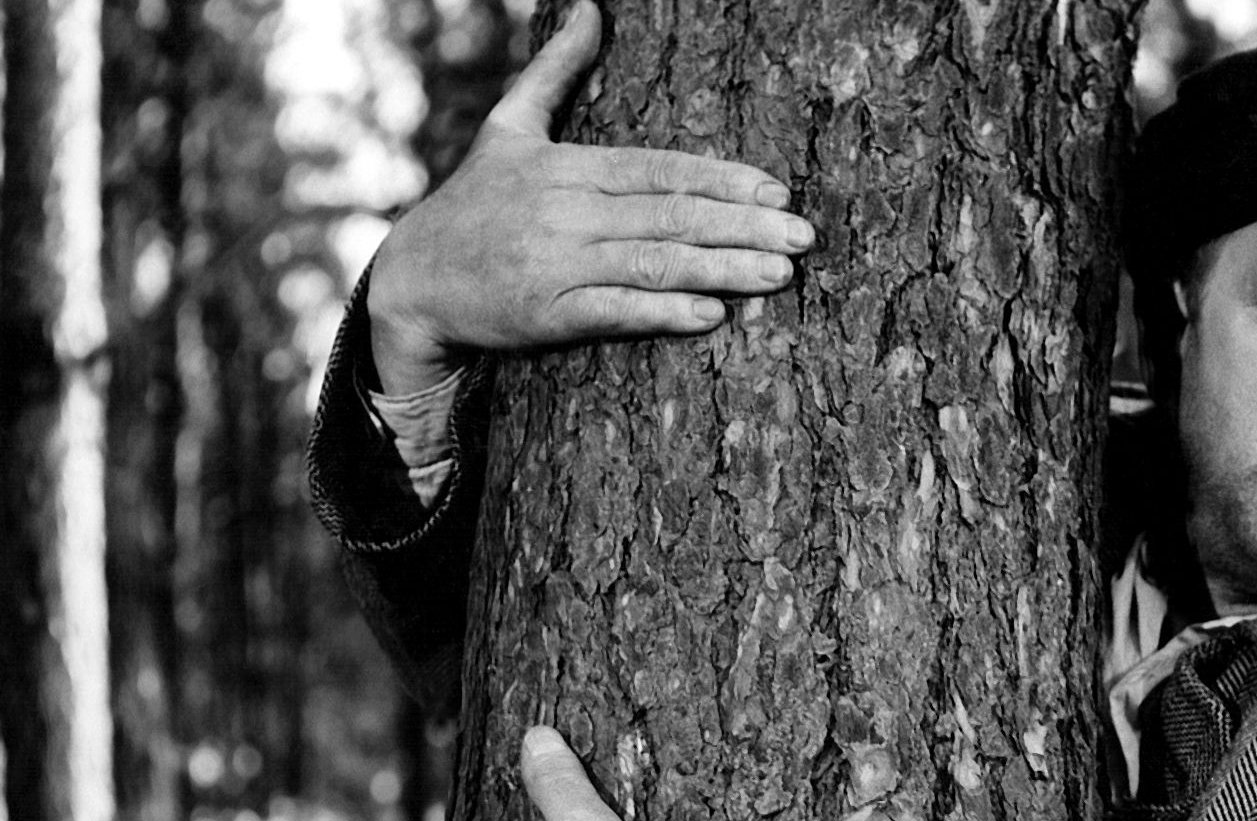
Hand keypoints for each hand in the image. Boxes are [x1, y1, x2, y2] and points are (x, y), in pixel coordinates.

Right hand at [367, 0, 815, 393]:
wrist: (411, 281)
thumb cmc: (474, 204)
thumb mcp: (509, 129)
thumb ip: (555, 71)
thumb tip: (588, 6)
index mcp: (567, 167)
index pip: (659, 170)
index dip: (721, 180)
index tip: (776, 191)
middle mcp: (565, 211)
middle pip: (670, 216)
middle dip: (743, 226)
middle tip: (804, 237)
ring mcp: (556, 263)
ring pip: (654, 263)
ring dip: (723, 269)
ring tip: (779, 274)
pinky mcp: (545, 314)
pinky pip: (614, 311)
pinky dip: (663, 312)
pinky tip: (711, 314)